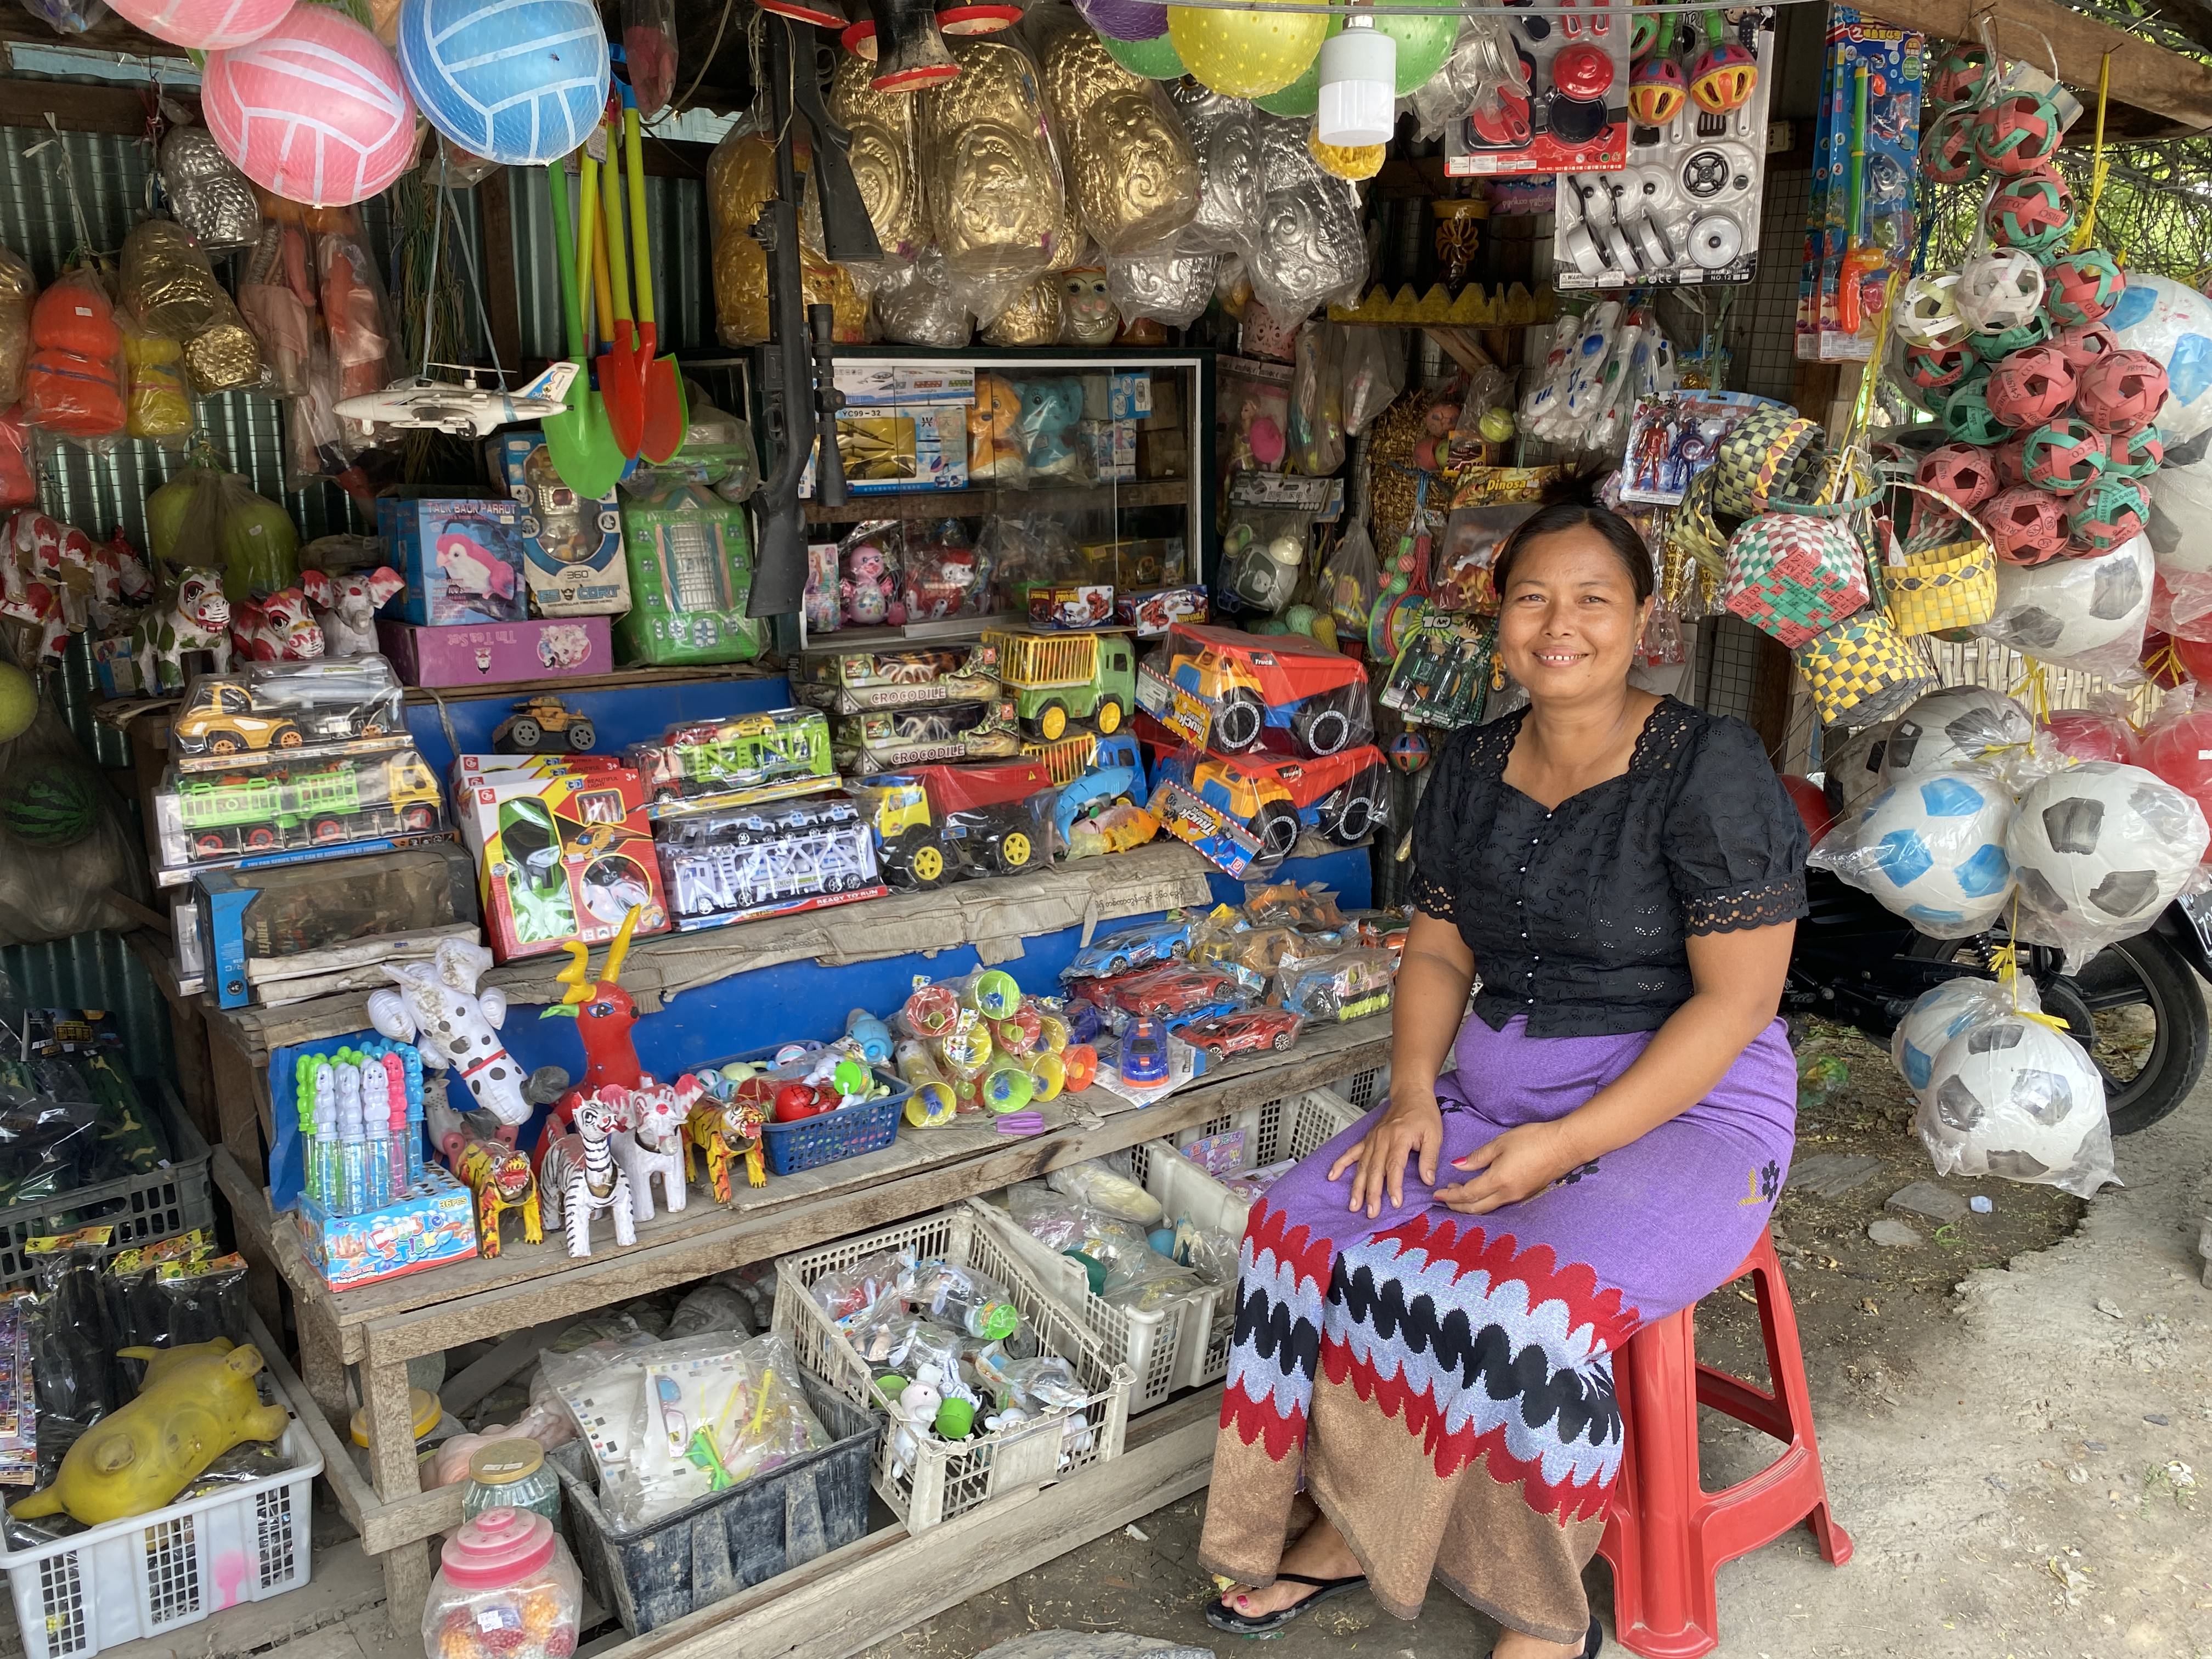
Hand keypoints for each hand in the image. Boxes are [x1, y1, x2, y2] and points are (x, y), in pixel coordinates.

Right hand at [1327, 1091, 1443, 1218]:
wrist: (1411, 1094)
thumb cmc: (1424, 1114)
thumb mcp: (1434, 1134)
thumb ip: (1430, 1158)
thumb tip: (1427, 1180)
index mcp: (1399, 1137)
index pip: (1395, 1165)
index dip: (1394, 1185)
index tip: (1395, 1202)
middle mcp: (1382, 1139)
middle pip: (1375, 1169)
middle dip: (1372, 1193)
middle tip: (1371, 1212)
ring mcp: (1372, 1139)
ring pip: (1362, 1166)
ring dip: (1357, 1186)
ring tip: (1353, 1205)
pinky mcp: (1367, 1139)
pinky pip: (1351, 1152)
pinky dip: (1341, 1164)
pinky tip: (1332, 1176)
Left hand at [1435, 1121, 1581, 1214]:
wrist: (1564, 1146)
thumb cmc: (1532, 1139)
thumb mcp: (1501, 1143)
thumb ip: (1478, 1157)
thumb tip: (1457, 1166)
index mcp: (1498, 1181)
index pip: (1468, 1194)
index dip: (1451, 1195)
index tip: (1437, 1194)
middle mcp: (1507, 1195)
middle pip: (1476, 1208)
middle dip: (1457, 1205)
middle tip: (1443, 1198)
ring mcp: (1518, 1197)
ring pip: (1488, 1208)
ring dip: (1470, 1205)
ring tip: (1457, 1194)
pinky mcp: (1525, 1194)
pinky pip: (1499, 1204)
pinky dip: (1483, 1202)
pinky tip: (1479, 1193)